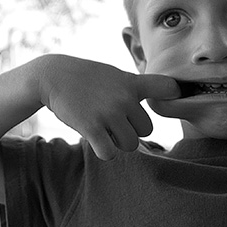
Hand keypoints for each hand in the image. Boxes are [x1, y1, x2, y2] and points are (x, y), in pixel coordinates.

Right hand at [38, 56, 179, 159]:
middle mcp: (124, 98)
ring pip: (130, 144)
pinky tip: (93, 138)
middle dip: (130, 129)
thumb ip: (137, 86)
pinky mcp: (92, 128)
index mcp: (131, 83)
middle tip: (112, 120)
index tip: (169, 100)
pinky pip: (109, 153)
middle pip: (145, 130)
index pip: (168, 87)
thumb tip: (169, 92)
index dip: (173, 95)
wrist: (52, 76)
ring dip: (116, 142)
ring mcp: (109, 113)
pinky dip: (103, 150)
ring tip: (102, 128)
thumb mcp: (114, 74)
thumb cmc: (86, 77)